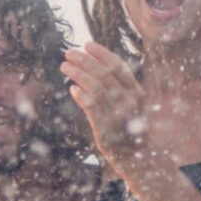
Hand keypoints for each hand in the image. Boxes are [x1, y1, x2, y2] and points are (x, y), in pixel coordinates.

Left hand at [60, 42, 147, 168]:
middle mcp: (129, 100)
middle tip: (69, 52)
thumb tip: (94, 67)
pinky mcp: (106, 127)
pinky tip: (72, 89)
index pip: (118, 66)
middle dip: (85, 60)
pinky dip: (81, 95)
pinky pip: (92, 106)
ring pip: (96, 87)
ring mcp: (118, 114)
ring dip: (78, 73)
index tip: (87, 44)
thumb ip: (118, 88)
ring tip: (65, 66)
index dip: (102, 54)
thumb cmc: (128, 127)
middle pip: (104, 73)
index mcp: (136, 92)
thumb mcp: (130, 104)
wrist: (136, 155)